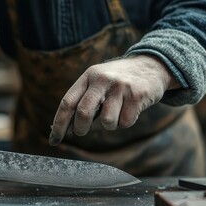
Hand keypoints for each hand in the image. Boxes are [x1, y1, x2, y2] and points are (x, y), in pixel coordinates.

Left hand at [49, 55, 179, 145]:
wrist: (152, 65)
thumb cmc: (118, 80)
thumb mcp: (98, 81)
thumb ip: (83, 100)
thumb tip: (64, 129)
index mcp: (89, 76)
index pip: (67, 102)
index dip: (59, 124)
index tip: (54, 139)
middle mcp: (103, 79)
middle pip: (83, 113)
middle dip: (80, 128)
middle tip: (81, 132)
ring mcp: (120, 87)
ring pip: (107, 122)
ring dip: (110, 125)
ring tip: (116, 113)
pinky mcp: (137, 95)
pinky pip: (125, 122)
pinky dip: (126, 122)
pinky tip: (130, 109)